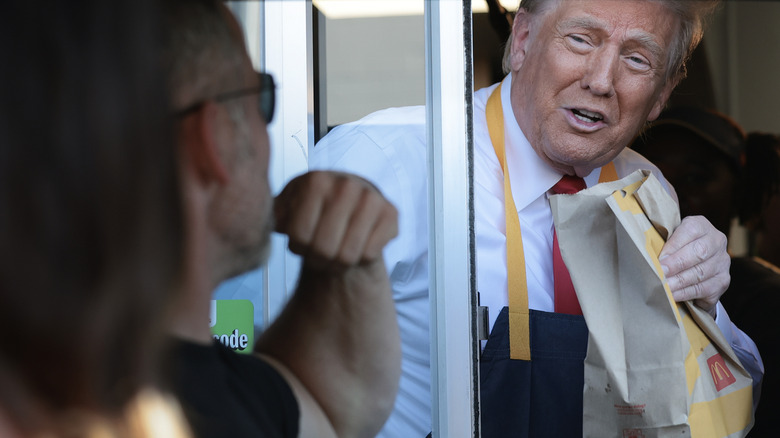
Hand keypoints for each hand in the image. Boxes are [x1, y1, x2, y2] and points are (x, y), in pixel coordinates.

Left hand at [274, 171, 397, 268]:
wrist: (349, 212)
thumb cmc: (312, 214)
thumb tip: (255, 221)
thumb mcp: (285, 210)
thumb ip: (269, 215)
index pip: (298, 236)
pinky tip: (358, 245)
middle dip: (318, 259)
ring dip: (338, 263)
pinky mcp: (391, 213)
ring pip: (347, 256)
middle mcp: (345, 183)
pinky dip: (361, 259)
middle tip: (319, 252)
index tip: (301, 241)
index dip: (297, 247)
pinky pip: (369, 254)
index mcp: (315, 180)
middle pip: (323, 248)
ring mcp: (371, 196)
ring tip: (335, 252)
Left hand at [659, 215, 729, 316]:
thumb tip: (647, 254)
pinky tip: (673, 296)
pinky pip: (704, 289)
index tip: (659, 259)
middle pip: (699, 252)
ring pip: (701, 273)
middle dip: (676, 265)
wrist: (695, 265)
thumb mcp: (670, 239)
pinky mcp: (723, 280)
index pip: (690, 231)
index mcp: (701, 225)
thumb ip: (662, 242)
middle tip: (660, 274)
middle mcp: (716, 241)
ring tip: (664, 288)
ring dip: (679, 282)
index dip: (673, 246)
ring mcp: (722, 262)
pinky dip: (686, 293)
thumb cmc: (675, 249)